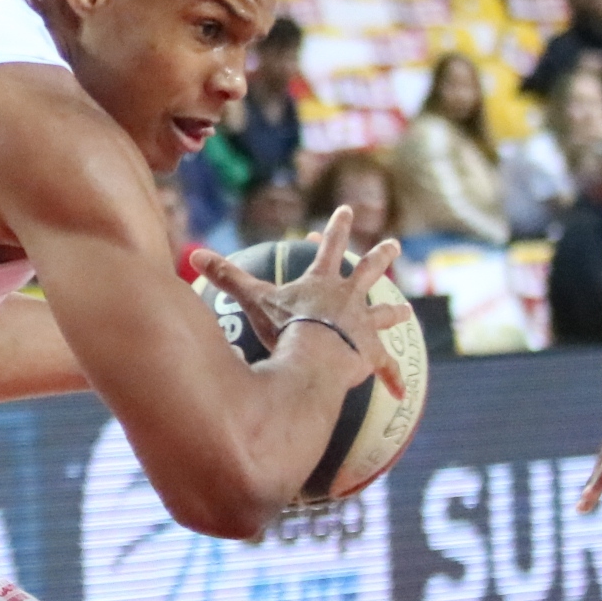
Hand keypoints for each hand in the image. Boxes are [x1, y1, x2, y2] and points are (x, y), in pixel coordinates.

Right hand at [194, 209, 410, 400]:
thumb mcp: (254, 298)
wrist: (317, 355)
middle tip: (393, 244)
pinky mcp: (372, 354)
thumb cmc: (287, 326)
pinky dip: (392, 377)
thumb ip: (227, 277)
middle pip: (369, 270)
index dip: (337, 227)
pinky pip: (385, 367)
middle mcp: (349, 298)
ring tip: (407, 309)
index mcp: (323, 283)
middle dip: (381, 256)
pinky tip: (401, 390)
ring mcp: (364, 325)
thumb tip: (194, 255)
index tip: (346, 210)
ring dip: (395, 311)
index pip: (331, 246)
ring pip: (385, 312)